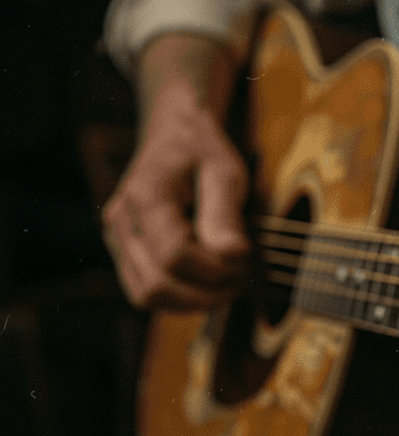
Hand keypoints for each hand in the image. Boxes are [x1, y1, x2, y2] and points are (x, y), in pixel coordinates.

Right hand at [101, 34, 249, 309]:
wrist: (176, 134)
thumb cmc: (204, 152)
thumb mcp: (226, 173)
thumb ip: (225, 215)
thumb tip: (231, 256)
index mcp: (145, 197)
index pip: (175, 256)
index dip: (215, 270)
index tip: (245, 260)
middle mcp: (121, 221)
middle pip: (157, 285)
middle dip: (205, 293)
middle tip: (240, 279)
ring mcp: (117, 238)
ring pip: (146, 297)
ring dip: (191, 301)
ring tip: (225, 282)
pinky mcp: (123, 251)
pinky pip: (144, 292)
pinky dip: (177, 297)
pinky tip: (206, 282)